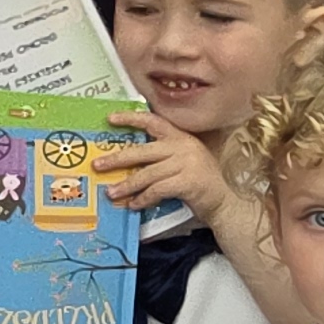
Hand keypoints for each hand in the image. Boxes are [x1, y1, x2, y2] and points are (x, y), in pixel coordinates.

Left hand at [95, 112, 233, 219]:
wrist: (224, 203)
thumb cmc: (201, 183)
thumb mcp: (185, 162)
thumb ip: (164, 156)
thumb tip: (128, 161)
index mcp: (182, 138)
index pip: (154, 122)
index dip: (131, 118)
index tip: (110, 118)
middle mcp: (184, 147)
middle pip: (143, 151)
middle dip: (117, 159)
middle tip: (98, 165)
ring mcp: (187, 164)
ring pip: (147, 174)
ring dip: (127, 185)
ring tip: (111, 193)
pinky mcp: (187, 182)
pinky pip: (157, 190)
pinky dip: (143, 198)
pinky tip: (134, 204)